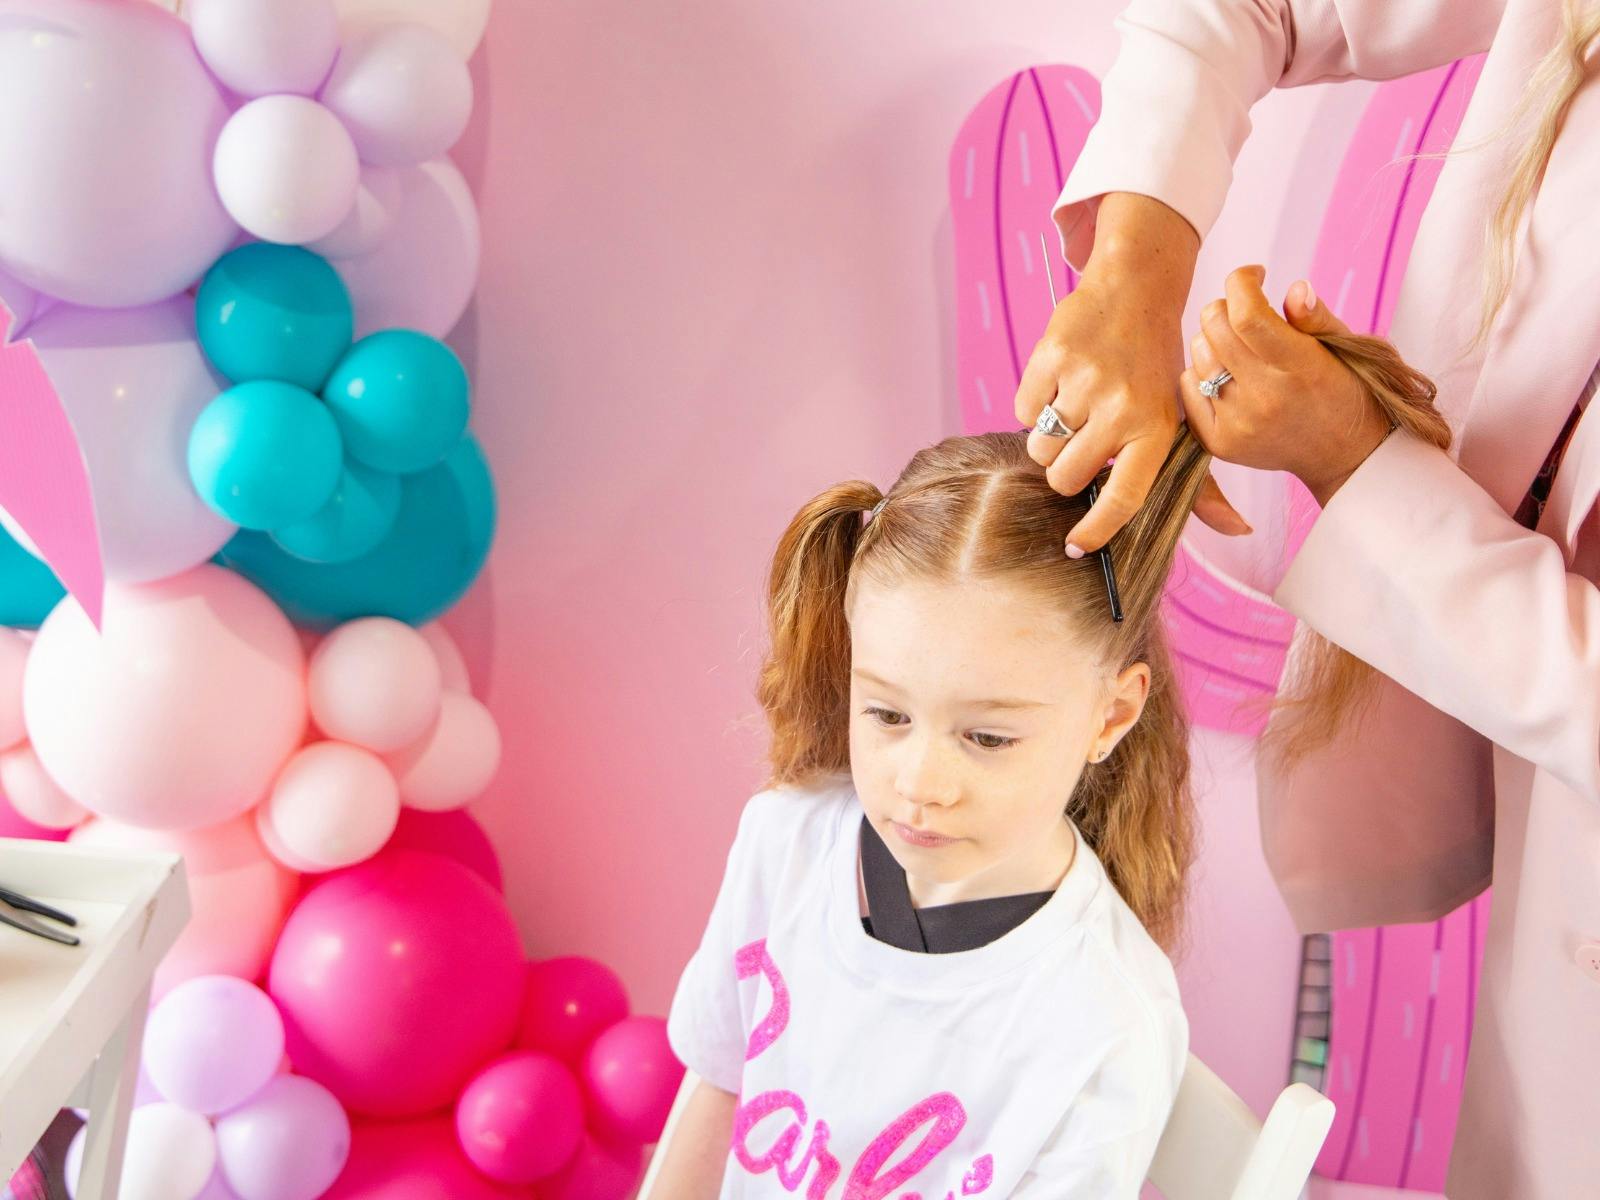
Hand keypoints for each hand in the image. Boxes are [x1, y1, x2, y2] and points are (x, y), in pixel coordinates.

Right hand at [1016, 270, 1250, 555]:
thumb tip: (1236, 531)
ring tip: (1074, 409)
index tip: (1076, 546)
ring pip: (1041, 448)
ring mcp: (1084, 381)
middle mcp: (1122, 407)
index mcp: (1156, 428)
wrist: (1134, 290)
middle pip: (1066, 477)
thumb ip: (1203, 482)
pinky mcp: (1052, 357)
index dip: (1096, 529)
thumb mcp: (1184, 421)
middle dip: (1066, 469)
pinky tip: (1060, 385)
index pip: (1122, 497)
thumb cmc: (1156, 368)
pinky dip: (1036, 405)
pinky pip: (1025, 411)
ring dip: (1050, 439)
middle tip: (1083, 440)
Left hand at [1179, 265, 1392, 506]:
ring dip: (1214, 340)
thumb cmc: (1344, 392)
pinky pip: (1189, 388)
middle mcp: (1265, 398)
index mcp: (1300, 368)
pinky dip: (1203, 373)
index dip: (1242, 282)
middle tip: (1246, 312)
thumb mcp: (1344, 348)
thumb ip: (1314, 317)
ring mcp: (1238, 424)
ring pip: (1199, 354)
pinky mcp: (1219, 443)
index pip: (1248, 315)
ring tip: (1241, 349)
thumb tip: (1293, 288)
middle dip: (1227, 306)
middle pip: (1214, 328)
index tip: (1254, 274)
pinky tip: (1229, 376)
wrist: (1345, 455)